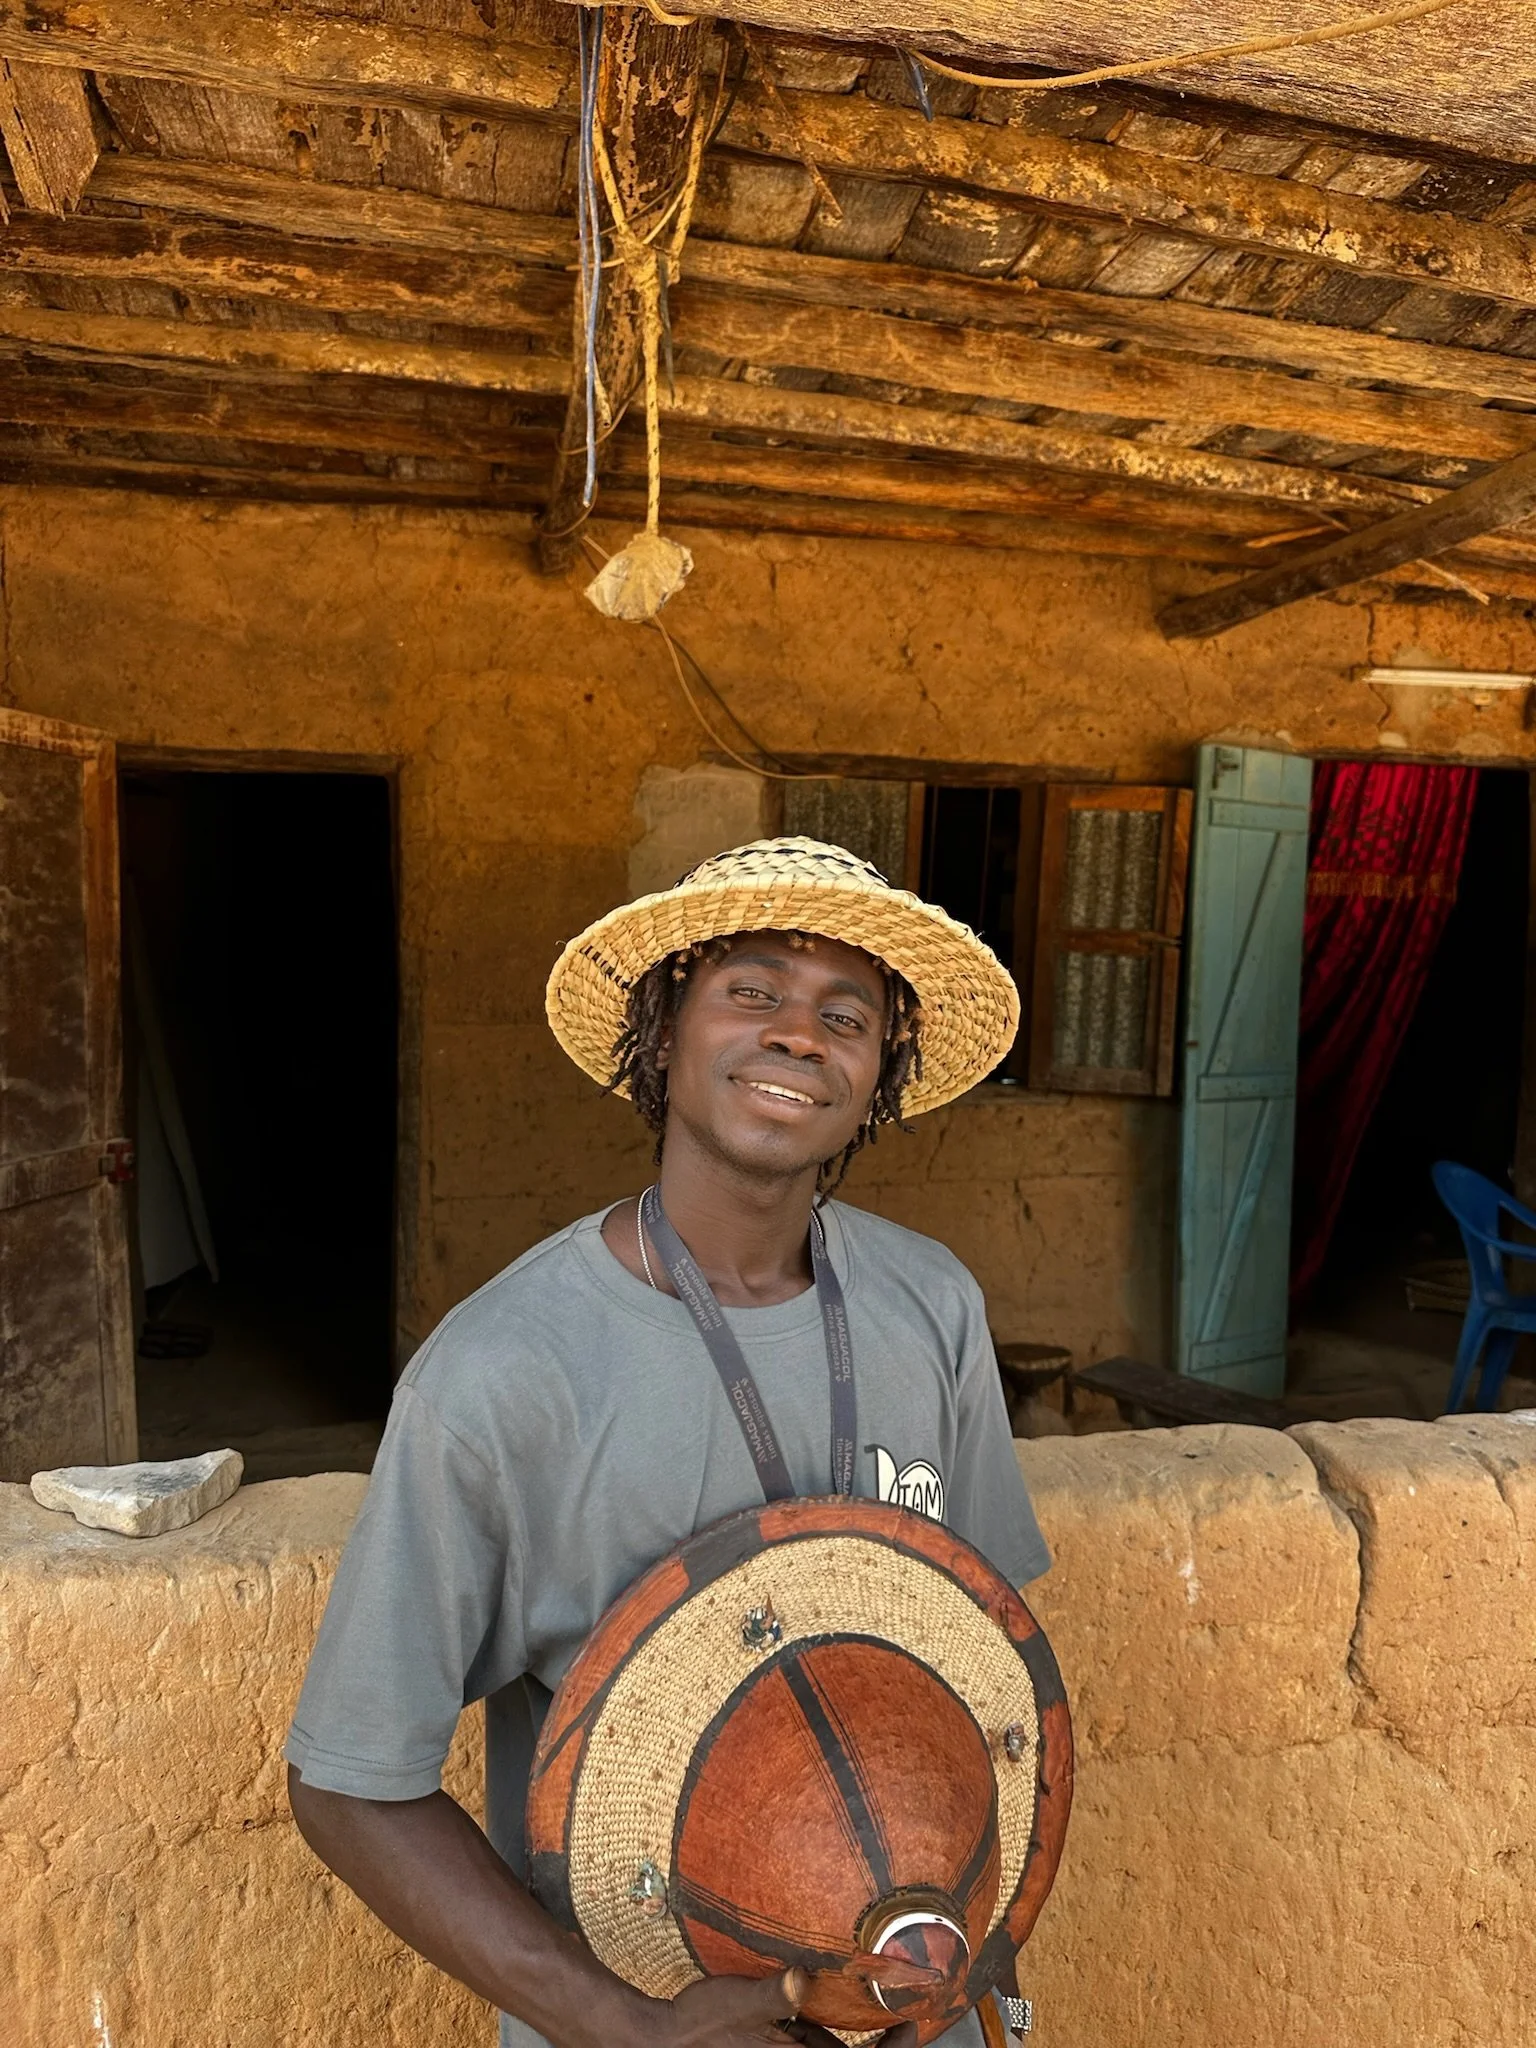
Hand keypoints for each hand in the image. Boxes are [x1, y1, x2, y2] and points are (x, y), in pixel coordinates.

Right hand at [664, 1968, 916, 2047]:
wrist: (665, 2040)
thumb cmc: (699, 2024)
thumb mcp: (737, 2002)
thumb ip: (773, 1994)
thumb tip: (800, 1978)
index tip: (908, 2024)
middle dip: (872, 2040)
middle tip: (891, 2006)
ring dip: (844, 2033)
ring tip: (853, 1993)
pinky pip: (809, 2047)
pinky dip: (818, 2031)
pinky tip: (811, 2002)